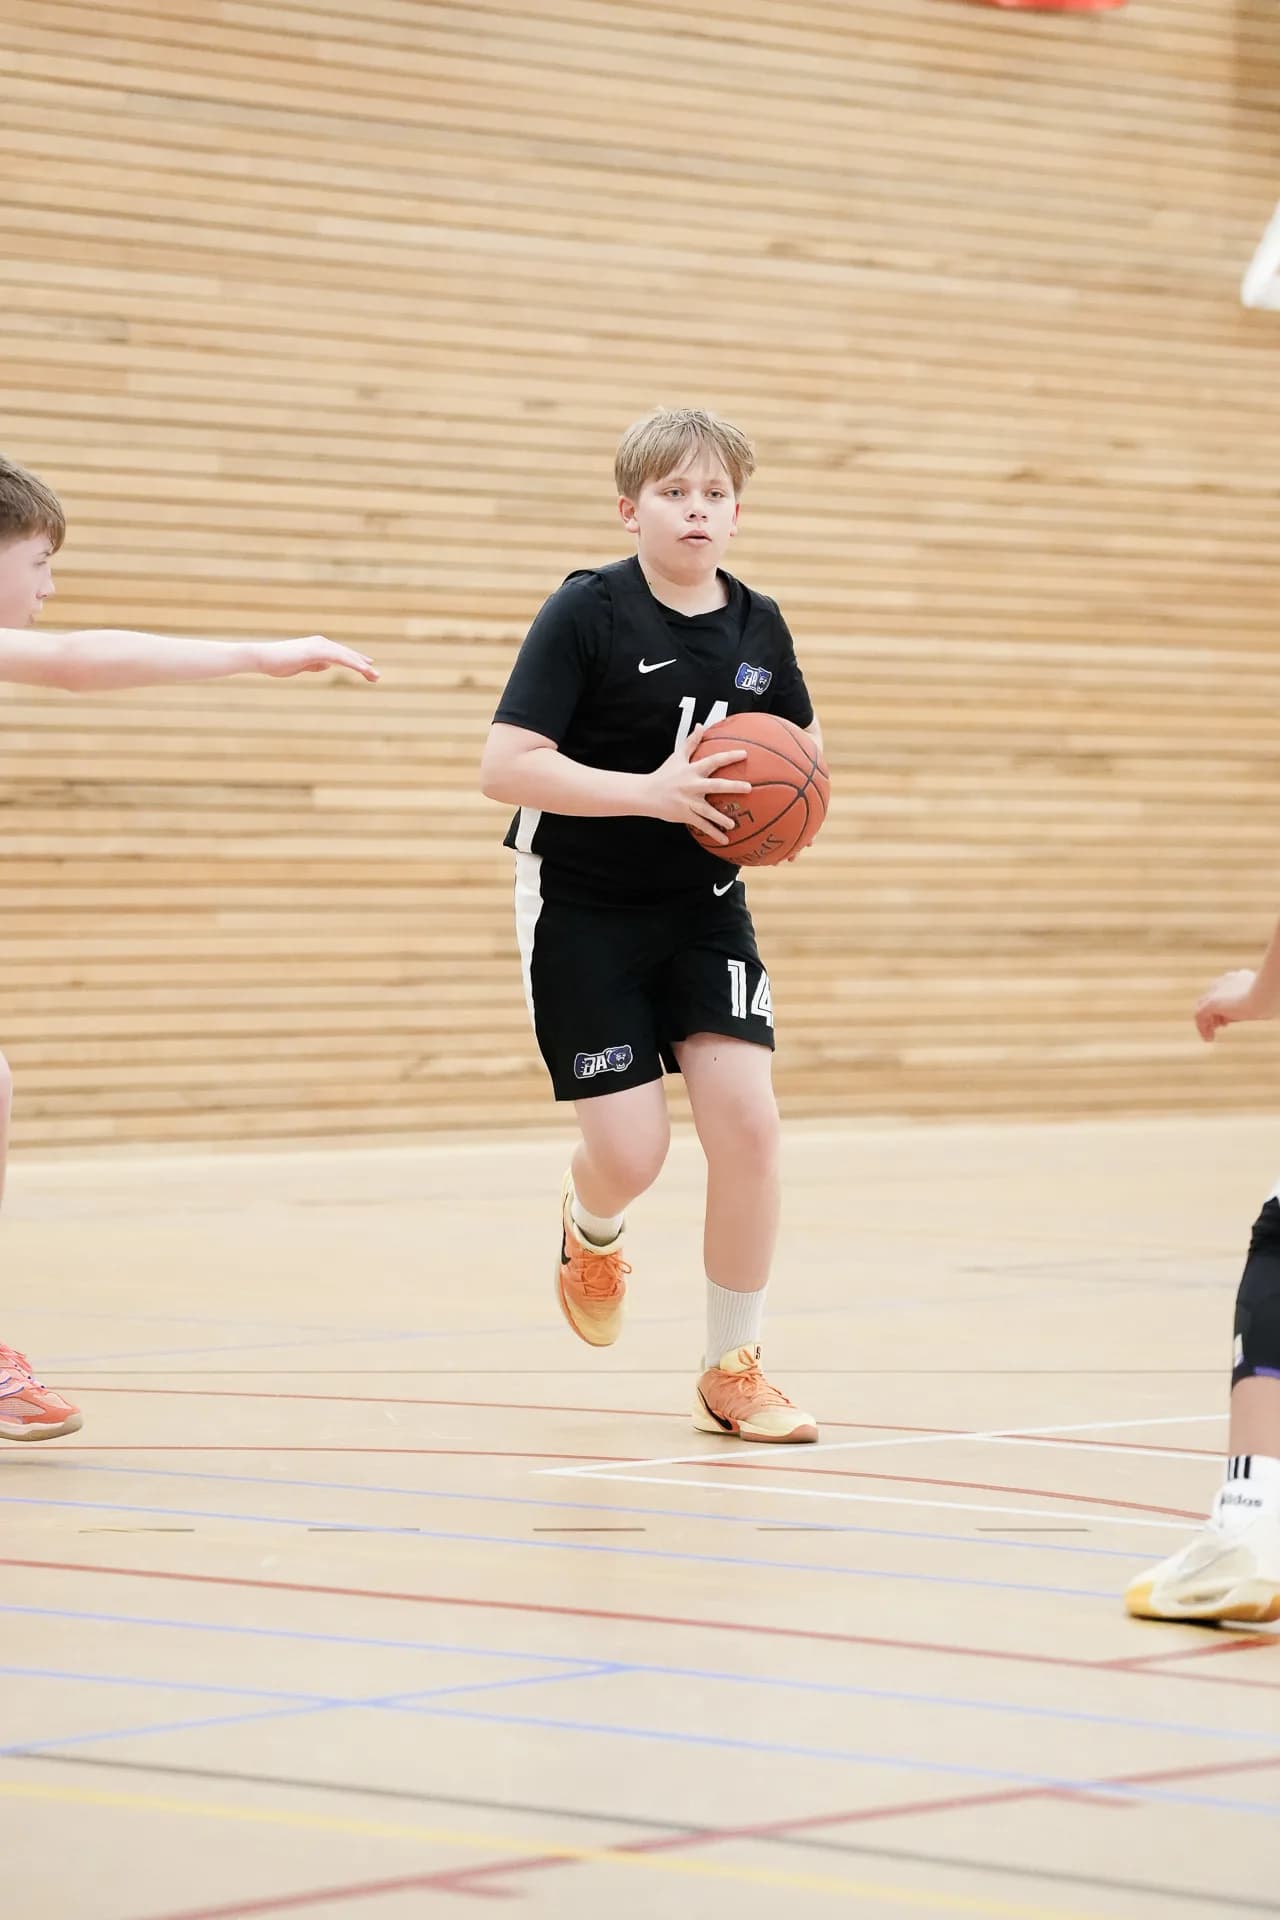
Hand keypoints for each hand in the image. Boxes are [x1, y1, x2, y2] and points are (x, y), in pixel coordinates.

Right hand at [260, 637, 379, 681]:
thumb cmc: (278, 663)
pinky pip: (339, 657)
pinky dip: (352, 663)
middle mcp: (321, 643)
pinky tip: (363, 669)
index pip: (341, 655)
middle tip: (377, 677)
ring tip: (375, 676)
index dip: (356, 661)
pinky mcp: (316, 651)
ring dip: (362, 666)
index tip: (368, 668)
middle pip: (347, 654)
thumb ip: (314, 664)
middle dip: (363, 665)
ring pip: (346, 656)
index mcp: (318, 647)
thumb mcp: (301, 666)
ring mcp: (319, 645)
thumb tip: (326, 665)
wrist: (262, 657)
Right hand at [645, 726, 749, 845]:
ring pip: (707, 811)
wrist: (646, 794)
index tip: (745, 754)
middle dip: (732, 786)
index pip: (713, 761)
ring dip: (721, 818)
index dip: (728, 757)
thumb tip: (701, 725)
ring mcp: (688, 802)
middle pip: (714, 786)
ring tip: (733, 824)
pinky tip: (726, 839)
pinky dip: (713, 832)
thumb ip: (691, 742)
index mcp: (692, 770)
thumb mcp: (677, 756)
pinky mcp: (685, 815)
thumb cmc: (664, 774)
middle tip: (748, 788)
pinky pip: (701, 825)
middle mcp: (692, 786)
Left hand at [1195, 968, 1260, 1041]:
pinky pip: (1200, 1015)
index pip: (1222, 992)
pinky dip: (1202, 1028)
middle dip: (1213, 1014)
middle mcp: (1223, 981)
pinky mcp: (1212, 1002)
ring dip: (1206, 1022)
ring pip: (1204, 1006)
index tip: (1226, 1021)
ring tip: (1210, 1036)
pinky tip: (1208, 1038)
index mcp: (1234, 978)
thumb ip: (1249, 1004)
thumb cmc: (1269, 1000)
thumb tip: (1248, 1013)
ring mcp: (1216, 991)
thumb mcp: (1259, 1001)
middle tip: (1218, 1027)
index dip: (1223, 1008)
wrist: (1265, 997)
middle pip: (1211, 998)